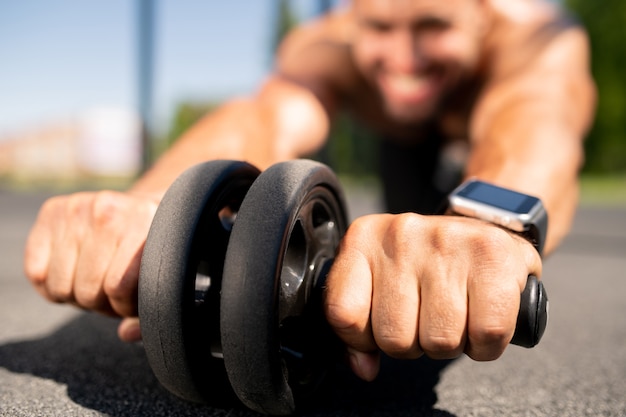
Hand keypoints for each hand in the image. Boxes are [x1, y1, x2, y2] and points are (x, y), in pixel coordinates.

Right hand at [24, 191, 158, 341]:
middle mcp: (109, 209)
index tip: (129, 304)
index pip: (118, 287)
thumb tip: (126, 333)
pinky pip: (37, 273)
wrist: (138, 209)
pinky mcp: (52, 210)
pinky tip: (73, 274)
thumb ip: (155, 307)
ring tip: (94, 282)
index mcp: (145, 222)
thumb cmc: (150, 250)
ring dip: (76, 296)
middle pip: (88, 291)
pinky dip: (52, 286)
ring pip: (60, 287)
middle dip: (100, 304)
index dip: (123, 308)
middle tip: (111, 294)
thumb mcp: (164, 273)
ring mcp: (77, 208)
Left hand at [324, 213, 541, 380]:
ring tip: (454, 316)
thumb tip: (364, 368)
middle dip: (413, 344)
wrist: (483, 227)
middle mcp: (400, 234)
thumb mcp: (379, 282)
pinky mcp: (491, 256)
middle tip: (427, 319)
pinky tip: (480, 320)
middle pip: (394, 338)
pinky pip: (486, 334)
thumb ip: (358, 328)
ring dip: (450, 344)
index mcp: (363, 239)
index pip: (343, 314)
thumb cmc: (425, 264)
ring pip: (439, 342)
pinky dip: (485, 344)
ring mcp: (446, 241)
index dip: (363, 338)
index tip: (380, 328)